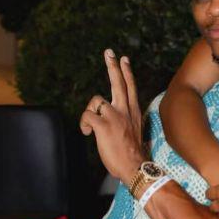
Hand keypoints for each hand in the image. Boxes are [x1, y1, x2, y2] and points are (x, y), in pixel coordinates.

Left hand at [80, 50, 145, 184]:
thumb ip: (126, 122)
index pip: (131, 87)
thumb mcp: (134, 133)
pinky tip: (86, 132)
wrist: (135, 166)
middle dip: (113, 66)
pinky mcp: (103, 124)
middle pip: (119, 82)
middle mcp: (126, 110)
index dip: (127, 72)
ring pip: (96, 100)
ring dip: (89, 110)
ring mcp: (115, 116)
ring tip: (90, 125)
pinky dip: (83, 123)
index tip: (124, 59)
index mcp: (134, 112)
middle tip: (108, 52)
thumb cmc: (133, 155)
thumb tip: (113, 122)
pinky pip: (87, 115)